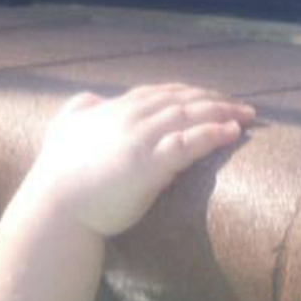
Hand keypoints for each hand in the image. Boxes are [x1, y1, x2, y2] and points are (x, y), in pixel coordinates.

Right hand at [22, 82, 255, 237]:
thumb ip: (78, 110)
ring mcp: (138, 139)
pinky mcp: (148, 163)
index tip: (210, 97)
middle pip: (181, 99)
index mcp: (111, 110)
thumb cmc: (57, 176)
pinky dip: (212, 133)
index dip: (188, 92)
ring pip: (189, 115)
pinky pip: (188, 142)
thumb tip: (95, 98)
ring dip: (222, 112)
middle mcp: (128, 117)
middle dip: (214, 99)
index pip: (158, 92)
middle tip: (242, 106)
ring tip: (246, 116)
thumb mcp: (61, 129)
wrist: (54, 208)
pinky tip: (231, 132)